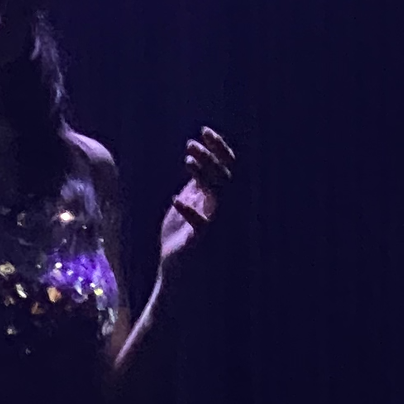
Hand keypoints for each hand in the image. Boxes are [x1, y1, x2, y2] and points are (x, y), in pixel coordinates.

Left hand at [157, 129, 234, 272]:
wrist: (177, 273)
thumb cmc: (181, 240)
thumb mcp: (188, 208)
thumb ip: (194, 188)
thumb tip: (195, 164)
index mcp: (217, 200)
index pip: (226, 168)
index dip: (219, 148)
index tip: (205, 131)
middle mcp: (221, 210)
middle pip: (225, 176)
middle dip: (211, 157)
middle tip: (192, 143)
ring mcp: (215, 225)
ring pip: (219, 195)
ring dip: (205, 176)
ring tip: (188, 160)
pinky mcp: (204, 242)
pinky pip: (204, 224)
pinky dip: (191, 212)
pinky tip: (176, 202)